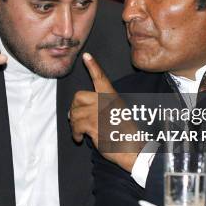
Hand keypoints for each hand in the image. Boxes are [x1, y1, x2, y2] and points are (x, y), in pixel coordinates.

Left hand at [69, 52, 140, 171]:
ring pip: (75, 113)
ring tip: (79, 132)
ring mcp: (99, 113)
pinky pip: (76, 126)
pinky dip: (76, 134)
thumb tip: (74, 112)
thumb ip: (99, 108)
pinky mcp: (94, 125)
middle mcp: (105, 102)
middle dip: (74, 109)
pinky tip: (80, 138)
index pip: (101, 78)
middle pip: (78, 97)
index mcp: (112, 97)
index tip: (86, 56)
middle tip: (74, 118)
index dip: (93, 66)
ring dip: (74, 125)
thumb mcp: (117, 114)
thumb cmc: (124, 134)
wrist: (132, 149)